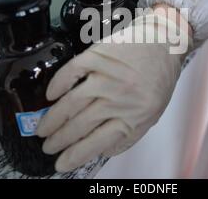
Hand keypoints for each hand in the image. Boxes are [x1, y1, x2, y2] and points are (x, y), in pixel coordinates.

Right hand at [36, 8, 191, 171]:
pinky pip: (71, 72)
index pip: (97, 142)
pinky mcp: (98, 56)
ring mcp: (107, 76)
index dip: (75, 156)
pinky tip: (50, 95)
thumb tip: (101, 150)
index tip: (60, 163)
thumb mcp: (152, 113)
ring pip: (72, 103)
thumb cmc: (159, 79)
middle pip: (80, 125)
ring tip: (42, 129)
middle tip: (47, 146)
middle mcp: (119, 99)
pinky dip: (58, 84)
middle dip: (59, 140)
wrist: (164, 43)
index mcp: (134, 116)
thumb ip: (129, 134)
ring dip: (53, 119)